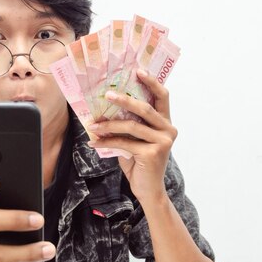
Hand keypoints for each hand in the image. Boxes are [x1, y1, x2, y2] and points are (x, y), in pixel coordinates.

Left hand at [87, 70, 176, 201]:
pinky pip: (124, 143)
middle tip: (107, 95)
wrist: (148, 190)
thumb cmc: (139, 163)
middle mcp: (168, 130)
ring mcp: (163, 142)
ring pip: (131, 126)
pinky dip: (107, 142)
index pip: (162, 97)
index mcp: (166, 123)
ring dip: (109, 124)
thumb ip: (128, 125)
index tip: (138, 71)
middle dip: (124, 100)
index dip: (152, 82)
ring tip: (93, 125)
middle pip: (145, 108)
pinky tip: (94, 143)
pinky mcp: (153, 153)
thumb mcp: (134, 140)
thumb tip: (105, 109)